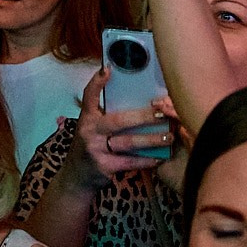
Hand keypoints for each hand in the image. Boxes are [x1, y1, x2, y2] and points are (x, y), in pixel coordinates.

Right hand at [72, 69, 173, 185]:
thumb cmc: (92, 147)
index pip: (88, 96)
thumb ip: (107, 117)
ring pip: (128, 142)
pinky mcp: (104, 166)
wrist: (77, 177)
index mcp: (86, 118)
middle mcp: (89, 131)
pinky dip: (146, 160)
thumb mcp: (92, 129)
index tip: (109, 69)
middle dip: (143, 116)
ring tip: (169, 137)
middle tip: (163, 113)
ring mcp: (95, 149)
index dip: (97, 82)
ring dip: (151, 139)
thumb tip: (139, 103)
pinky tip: (160, 158)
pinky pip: (130, 162)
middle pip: (118, 120)